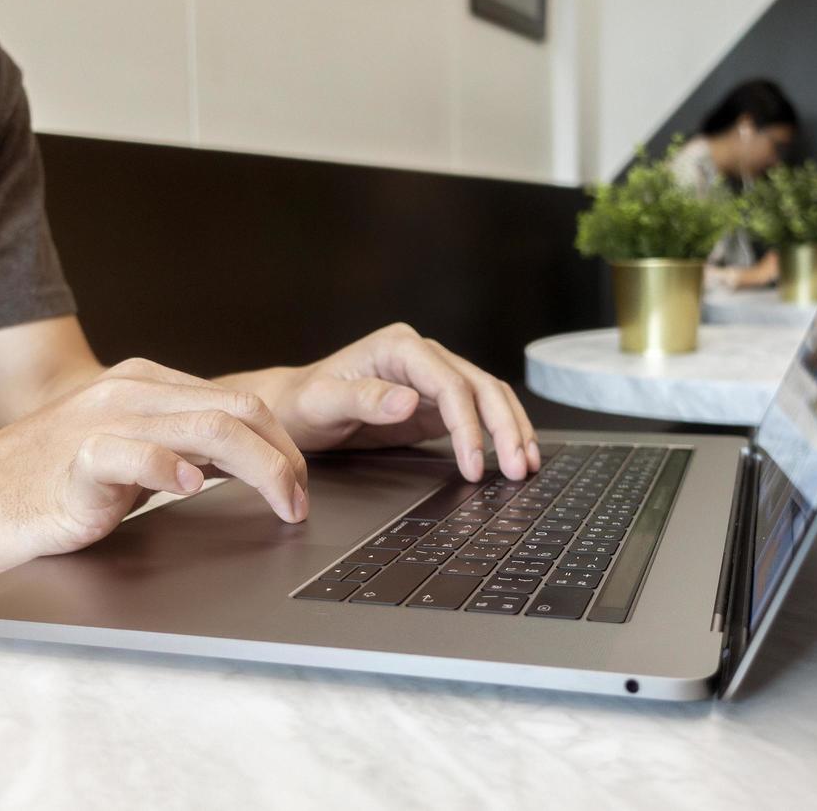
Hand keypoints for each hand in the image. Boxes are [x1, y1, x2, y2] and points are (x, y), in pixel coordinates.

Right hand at [0, 358, 309, 576]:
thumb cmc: (36, 486)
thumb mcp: (122, 458)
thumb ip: (176, 451)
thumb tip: (242, 469)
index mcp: (145, 387)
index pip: (241, 404)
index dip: (285, 446)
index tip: (302, 488)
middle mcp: (129, 394)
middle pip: (239, 411)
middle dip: (287, 460)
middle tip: (301, 504)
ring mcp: (101, 424)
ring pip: (207, 428)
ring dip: (261, 470)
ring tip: (281, 505)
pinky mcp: (72, 463)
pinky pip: (131, 455)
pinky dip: (171, 469)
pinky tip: (191, 489)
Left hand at [233, 323, 539, 482]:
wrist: (290, 409)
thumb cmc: (301, 403)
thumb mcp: (322, 402)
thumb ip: (364, 398)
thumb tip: (410, 401)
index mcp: (400, 347)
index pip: (450, 384)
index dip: (468, 425)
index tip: (474, 464)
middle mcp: (423, 356)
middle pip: (481, 387)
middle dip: (505, 428)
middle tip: (517, 469)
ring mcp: (433, 378)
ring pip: (489, 398)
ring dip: (512, 430)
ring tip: (526, 465)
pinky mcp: (435, 403)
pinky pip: (478, 415)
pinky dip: (498, 434)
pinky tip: (512, 457)